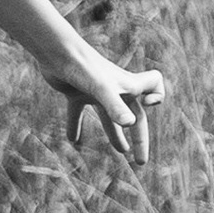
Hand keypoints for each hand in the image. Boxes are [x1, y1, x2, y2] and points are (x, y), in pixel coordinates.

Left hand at [51, 47, 165, 164]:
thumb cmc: (82, 67)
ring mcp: (95, 91)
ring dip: (115, 134)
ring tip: (121, 151)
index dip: (158, 95)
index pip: (154, 85)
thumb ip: (116, 107)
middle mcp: (114, 88)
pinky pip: (78, 112)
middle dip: (139, 138)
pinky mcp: (76, 92)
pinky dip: (76, 126)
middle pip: (133, 115)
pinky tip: (73, 140)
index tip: (148, 105)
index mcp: (127, 86)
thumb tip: (130, 124)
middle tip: (140, 162)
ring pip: (108, 116)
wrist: (56, 51)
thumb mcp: (102, 90)